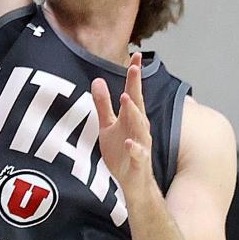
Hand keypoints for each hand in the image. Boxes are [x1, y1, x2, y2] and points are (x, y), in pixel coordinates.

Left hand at [91, 53, 155, 198]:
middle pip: (138, 105)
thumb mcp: (107, 126)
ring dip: (134, 113)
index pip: (134, 93)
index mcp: (132, 118)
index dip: (134, 76)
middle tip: (134, 68)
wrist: (133, 183)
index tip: (136, 56)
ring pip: (139, 128)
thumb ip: (103, 104)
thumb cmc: (121, 152)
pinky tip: (129, 143)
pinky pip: (138, 155)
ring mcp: (140, 145)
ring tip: (126, 98)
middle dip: (136, 87)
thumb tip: (98, 80)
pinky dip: (135, 149)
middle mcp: (139, 129)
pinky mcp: (138, 163)